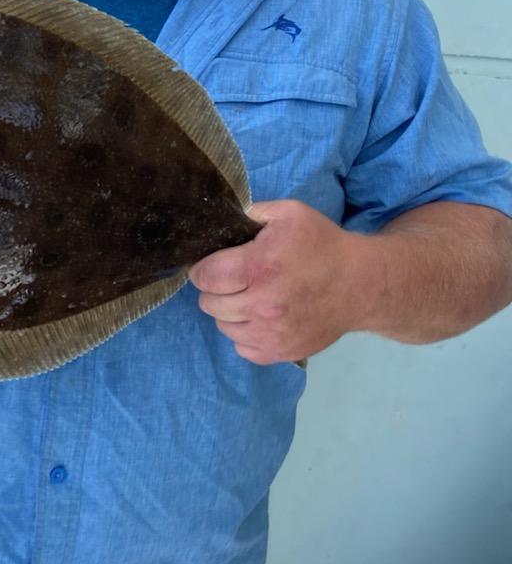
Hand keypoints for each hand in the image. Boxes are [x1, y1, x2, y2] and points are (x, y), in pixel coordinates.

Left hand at [189, 199, 378, 364]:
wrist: (362, 284)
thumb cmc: (323, 244)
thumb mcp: (290, 213)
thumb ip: (252, 212)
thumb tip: (224, 220)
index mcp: (259, 268)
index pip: (205, 277)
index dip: (201, 269)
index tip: (211, 265)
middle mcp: (262, 304)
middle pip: (210, 304)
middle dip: (215, 290)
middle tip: (231, 281)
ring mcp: (272, 333)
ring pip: (224, 327)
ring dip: (229, 312)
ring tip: (247, 298)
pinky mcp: (282, 351)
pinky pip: (243, 348)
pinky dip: (245, 334)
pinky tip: (259, 318)